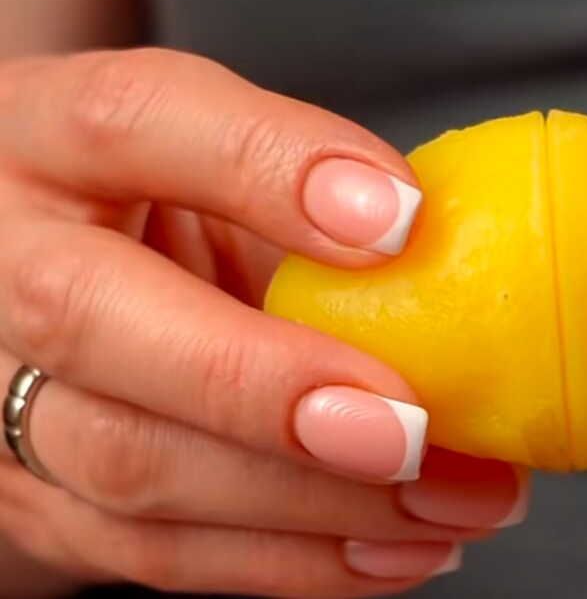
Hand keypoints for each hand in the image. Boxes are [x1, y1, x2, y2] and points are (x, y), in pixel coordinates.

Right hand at [0, 48, 526, 597]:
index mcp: (47, 134)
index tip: (405, 220)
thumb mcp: (210, 162)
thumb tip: (454, 253)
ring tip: (455, 503)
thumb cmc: (154, 208)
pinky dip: (297, 562)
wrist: (47, 282)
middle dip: (272, 388)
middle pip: (92, 319)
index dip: (270, 164)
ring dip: (319, 503)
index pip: (133, 120)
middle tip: (418, 431)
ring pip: (131, 464)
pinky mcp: (33, 501)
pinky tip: (401, 550)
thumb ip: (296, 193)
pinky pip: (156, 554)